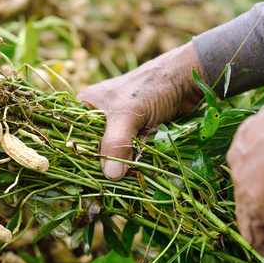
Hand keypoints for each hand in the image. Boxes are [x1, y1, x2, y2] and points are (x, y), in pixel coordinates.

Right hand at [78, 42, 205, 178]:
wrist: (189, 80)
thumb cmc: (153, 86)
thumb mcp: (128, 113)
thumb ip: (116, 142)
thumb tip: (110, 175)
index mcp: (87, 106)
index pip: (74, 136)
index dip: (78, 156)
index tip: (85, 176)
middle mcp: (101, 116)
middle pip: (94, 148)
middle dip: (102, 164)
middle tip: (107, 182)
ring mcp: (121, 126)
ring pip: (114, 153)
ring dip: (121, 165)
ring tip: (123, 180)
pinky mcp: (138, 134)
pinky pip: (130, 154)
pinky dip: (135, 162)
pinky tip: (136, 173)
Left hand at [227, 79, 263, 254]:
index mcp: (248, 136)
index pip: (248, 168)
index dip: (263, 184)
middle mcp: (238, 158)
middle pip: (244, 192)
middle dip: (260, 208)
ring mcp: (242, 183)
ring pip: (247, 217)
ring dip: (263, 230)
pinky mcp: (254, 206)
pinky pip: (254, 235)